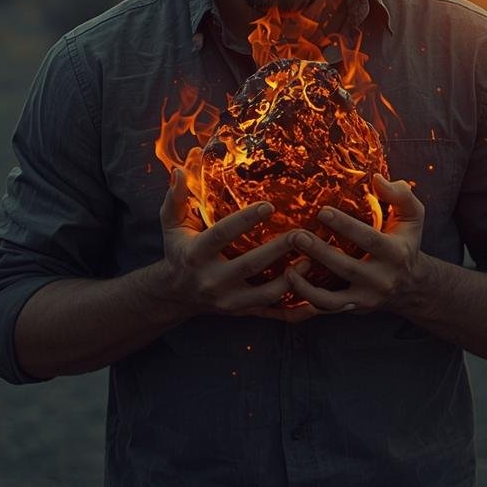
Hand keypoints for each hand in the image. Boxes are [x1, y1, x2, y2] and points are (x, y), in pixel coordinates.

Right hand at [157, 166, 313, 319]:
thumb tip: (179, 171)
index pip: (222, 235)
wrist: (176, 294)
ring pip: (264, 295)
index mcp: (196, 255)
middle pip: (249, 265)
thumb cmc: (178, 250)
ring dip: (290, 280)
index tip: (269, 205)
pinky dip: (294, 312)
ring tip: (310, 260)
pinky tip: (315, 301)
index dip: (245, 220)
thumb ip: (176, 198)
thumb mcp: (171, 224)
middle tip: (302, 233)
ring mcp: (229, 301)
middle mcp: (212, 280)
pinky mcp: (241, 312)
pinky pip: (271, 315)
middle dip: (277, 250)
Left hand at [282, 172, 427, 314]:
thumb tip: (376, 178)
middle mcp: (382, 279)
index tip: (322, 210)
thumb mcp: (413, 217)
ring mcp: (366, 298)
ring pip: (333, 299)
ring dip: (307, 286)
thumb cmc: (406, 243)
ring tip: (287, 268)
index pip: (368, 239)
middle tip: (296, 236)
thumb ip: (401, 195)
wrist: (411, 286)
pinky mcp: (353, 309)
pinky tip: (290, 284)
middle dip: (320, 253)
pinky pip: (326, 310)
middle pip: (347, 268)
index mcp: (395, 253)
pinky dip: (307, 301)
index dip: (345, 226)